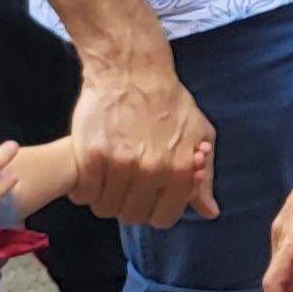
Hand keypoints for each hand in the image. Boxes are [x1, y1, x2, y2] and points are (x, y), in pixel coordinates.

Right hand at [70, 52, 217, 227]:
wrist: (133, 73)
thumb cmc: (170, 103)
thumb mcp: (200, 135)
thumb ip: (203, 177)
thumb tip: (209, 212)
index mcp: (181, 169)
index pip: (164, 217)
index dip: (155, 211)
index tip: (148, 199)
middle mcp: (152, 170)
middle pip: (132, 216)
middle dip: (129, 206)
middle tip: (126, 187)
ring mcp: (120, 164)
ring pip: (106, 208)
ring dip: (105, 199)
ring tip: (108, 179)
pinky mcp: (92, 155)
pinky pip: (83, 194)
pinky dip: (84, 189)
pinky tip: (92, 172)